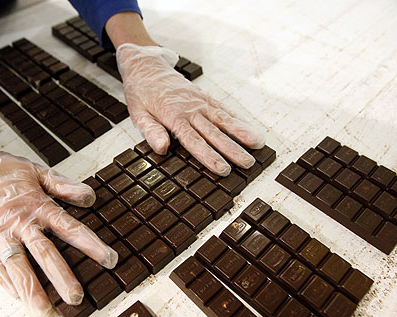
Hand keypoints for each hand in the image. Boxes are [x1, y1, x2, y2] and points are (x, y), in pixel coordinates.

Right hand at [0, 128, 117, 316]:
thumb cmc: (4, 171)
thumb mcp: (37, 171)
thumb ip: (63, 186)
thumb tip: (91, 197)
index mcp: (37, 204)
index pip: (69, 227)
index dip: (91, 244)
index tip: (110, 260)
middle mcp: (20, 221)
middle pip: (44, 252)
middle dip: (61, 276)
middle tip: (76, 297)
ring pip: (17, 264)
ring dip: (31, 289)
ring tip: (44, 312)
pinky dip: (7, 282)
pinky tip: (19, 298)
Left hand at [116, 43, 265, 175]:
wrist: (146, 67)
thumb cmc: (141, 94)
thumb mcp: (137, 114)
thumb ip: (151, 131)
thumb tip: (162, 148)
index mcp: (173, 117)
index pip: (194, 141)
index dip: (210, 156)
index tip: (223, 169)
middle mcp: (191, 109)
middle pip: (214, 133)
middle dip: (232, 149)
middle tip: (248, 163)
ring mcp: (200, 102)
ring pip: (224, 119)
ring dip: (242, 132)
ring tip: (259, 144)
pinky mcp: (205, 97)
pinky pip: (223, 109)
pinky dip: (237, 119)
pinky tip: (249, 128)